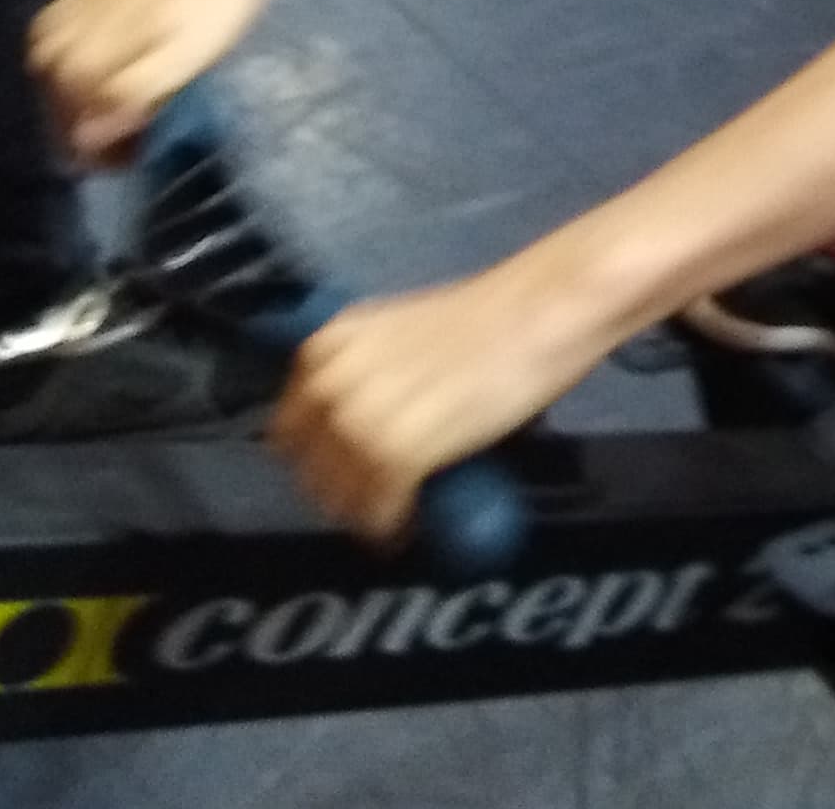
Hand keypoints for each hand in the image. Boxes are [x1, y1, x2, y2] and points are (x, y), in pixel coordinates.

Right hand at [29, 0, 286, 166]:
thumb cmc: (210, 0)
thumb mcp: (181, 61)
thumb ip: (130, 100)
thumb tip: (87, 140)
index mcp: (72, 64)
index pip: (77, 139)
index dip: (111, 155)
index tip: (143, 153)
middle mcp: (49, 44)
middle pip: (66, 114)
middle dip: (100, 129)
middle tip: (146, 131)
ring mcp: (57, 19)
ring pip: (66, 87)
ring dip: (95, 102)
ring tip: (141, 103)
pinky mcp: (73, 0)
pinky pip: (71, 58)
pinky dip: (94, 73)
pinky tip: (128, 69)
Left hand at [278, 270, 600, 545]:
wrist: (544, 309)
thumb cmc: (489, 320)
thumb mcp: (401, 337)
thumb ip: (370, 376)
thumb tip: (358, 432)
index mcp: (327, 347)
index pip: (290, 431)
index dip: (317, 460)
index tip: (344, 473)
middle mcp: (330, 383)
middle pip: (311, 470)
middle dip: (340, 491)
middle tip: (376, 498)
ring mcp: (360, 420)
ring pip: (342, 497)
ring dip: (366, 513)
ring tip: (397, 513)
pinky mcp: (398, 453)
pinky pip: (381, 510)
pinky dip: (393, 525)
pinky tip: (410, 522)